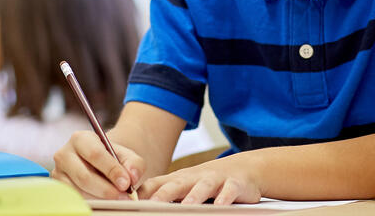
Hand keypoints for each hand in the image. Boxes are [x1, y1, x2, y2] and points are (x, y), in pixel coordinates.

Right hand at [51, 131, 144, 199]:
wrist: (100, 164)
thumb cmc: (113, 159)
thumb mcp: (127, 156)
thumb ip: (134, 164)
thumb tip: (132, 177)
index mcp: (80, 139)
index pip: (95, 155)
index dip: (112, 170)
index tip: (126, 183)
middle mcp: (64, 154)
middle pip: (84, 177)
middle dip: (106, 190)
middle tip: (124, 197)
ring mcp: (58, 173)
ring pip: (79, 192)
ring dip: (100, 198)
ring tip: (117, 199)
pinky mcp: (59, 189)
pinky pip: (75, 199)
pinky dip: (92, 202)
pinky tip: (105, 201)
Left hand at [139, 155, 260, 204]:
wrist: (244, 168)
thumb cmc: (208, 181)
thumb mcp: (184, 186)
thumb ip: (164, 194)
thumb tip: (136, 204)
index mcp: (178, 180)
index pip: (156, 184)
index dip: (143, 193)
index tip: (130, 203)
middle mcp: (194, 177)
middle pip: (176, 184)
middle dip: (164, 195)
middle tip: (152, 205)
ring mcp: (214, 179)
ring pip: (203, 187)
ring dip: (194, 196)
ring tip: (187, 206)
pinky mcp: (234, 184)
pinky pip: (229, 190)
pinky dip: (225, 197)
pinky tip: (220, 205)